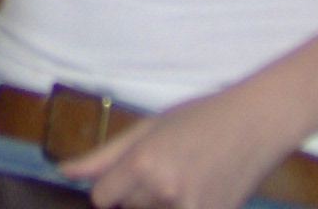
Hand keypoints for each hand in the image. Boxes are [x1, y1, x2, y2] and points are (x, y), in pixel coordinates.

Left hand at [60, 91, 289, 208]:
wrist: (254, 125)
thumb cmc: (198, 118)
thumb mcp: (147, 128)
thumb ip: (102, 157)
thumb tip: (63, 172)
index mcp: (143, 163)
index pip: (101, 198)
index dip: (110, 187)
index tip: (125, 174)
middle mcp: (163, 191)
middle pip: (129, 208)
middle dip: (137, 193)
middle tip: (167, 166)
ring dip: (160, 204)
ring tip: (184, 177)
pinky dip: (181, 205)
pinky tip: (198, 188)